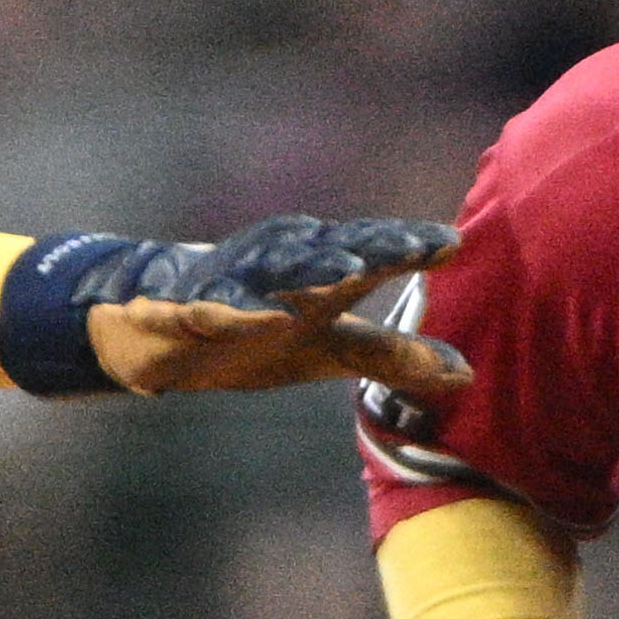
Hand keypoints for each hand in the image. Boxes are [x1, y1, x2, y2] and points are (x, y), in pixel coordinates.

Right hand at [87, 212, 470, 397]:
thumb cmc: (252, 332)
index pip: (368, 254)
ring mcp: (228, 285)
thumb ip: (390, 356)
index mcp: (315, 276)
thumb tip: (466, 374)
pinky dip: (226, 307)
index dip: (407, 247)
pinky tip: (250, 313)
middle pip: (327, 253)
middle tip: (408, 245)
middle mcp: (276, 270)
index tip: (452, 244)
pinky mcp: (179, 309)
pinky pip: (203, 307)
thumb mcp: (325, 350)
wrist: (152, 334)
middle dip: (367, 245)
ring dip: (308, 267)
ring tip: (347, 270)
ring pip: (269, 273)